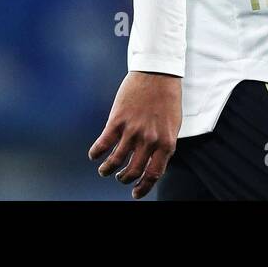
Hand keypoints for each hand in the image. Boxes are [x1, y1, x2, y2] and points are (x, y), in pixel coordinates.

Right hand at [88, 70, 181, 198]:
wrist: (158, 73)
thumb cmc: (168, 98)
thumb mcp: (173, 125)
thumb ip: (163, 145)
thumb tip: (153, 163)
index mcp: (166, 143)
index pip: (153, 174)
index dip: (143, 188)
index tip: (135, 193)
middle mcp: (149, 140)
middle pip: (133, 171)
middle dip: (124, 179)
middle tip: (120, 178)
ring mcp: (132, 131)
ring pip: (115, 162)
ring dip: (107, 170)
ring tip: (104, 170)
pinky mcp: (117, 120)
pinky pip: (103, 144)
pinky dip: (96, 153)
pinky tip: (94, 155)